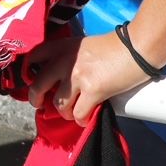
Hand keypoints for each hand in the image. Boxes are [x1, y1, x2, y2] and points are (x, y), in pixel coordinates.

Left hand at [24, 32, 151, 122]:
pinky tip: (85, 118)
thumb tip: (63, 79)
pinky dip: (80, 120)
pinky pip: (78, 113)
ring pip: (58, 104)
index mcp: (63, 46)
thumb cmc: (116, 45)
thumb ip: (71, 58)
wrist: (138, 47)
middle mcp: (65, 60)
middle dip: (36, 99)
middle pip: (38, 85)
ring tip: (72, 112)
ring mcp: (78, 76)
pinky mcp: (93, 90)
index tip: (30, 81)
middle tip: (41, 105)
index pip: (33, 57)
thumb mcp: (84, 46)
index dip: (28, 72)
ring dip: (64, 113)